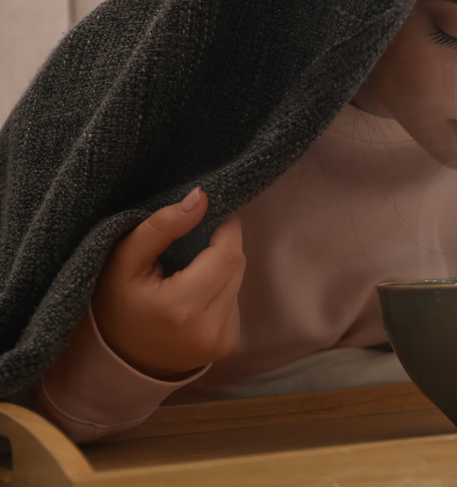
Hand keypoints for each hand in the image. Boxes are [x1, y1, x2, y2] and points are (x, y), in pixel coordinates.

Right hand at [91, 188, 245, 379]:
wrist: (118, 361)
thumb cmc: (116, 305)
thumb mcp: (124, 261)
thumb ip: (161, 227)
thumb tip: (201, 198)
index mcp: (181, 307)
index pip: (228, 254)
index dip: (226, 227)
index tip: (212, 212)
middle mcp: (208, 329)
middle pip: (237, 266)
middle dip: (222, 244)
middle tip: (197, 237)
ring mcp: (221, 341)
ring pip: (238, 281)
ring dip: (222, 267)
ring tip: (189, 269)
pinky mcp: (228, 344)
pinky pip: (235, 301)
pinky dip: (221, 289)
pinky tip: (195, 293)